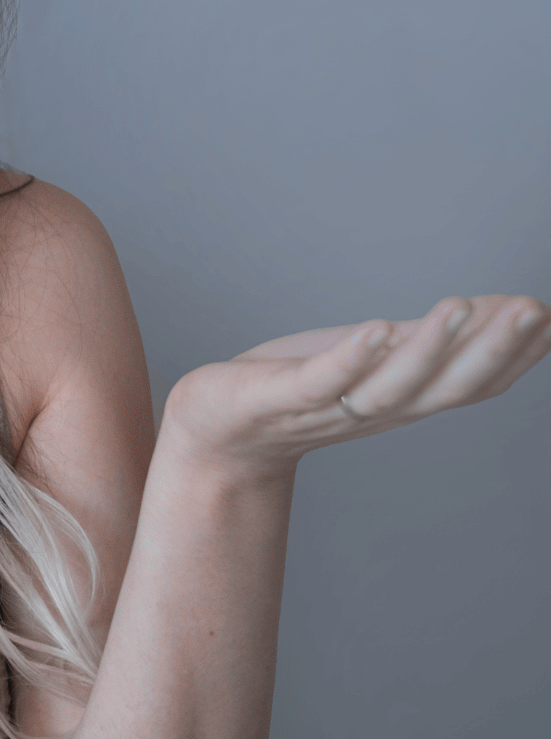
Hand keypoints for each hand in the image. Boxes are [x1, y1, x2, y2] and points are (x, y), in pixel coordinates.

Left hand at [160, 294, 550, 478]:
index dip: (517, 355)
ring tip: (459, 305)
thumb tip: (512, 310)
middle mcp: (381, 410)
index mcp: (409, 399)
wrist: (220, 433)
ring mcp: (332, 407)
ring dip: (430, 347)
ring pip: (394, 384)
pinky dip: (353, 358)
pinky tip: (376, 327)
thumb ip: (436, 338)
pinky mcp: (283, 398)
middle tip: (531, 311)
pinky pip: (325, 381)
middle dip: (493, 349)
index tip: (548, 317)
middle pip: (449, 387)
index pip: (476, 382)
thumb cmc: (302, 387)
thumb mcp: (379, 357)